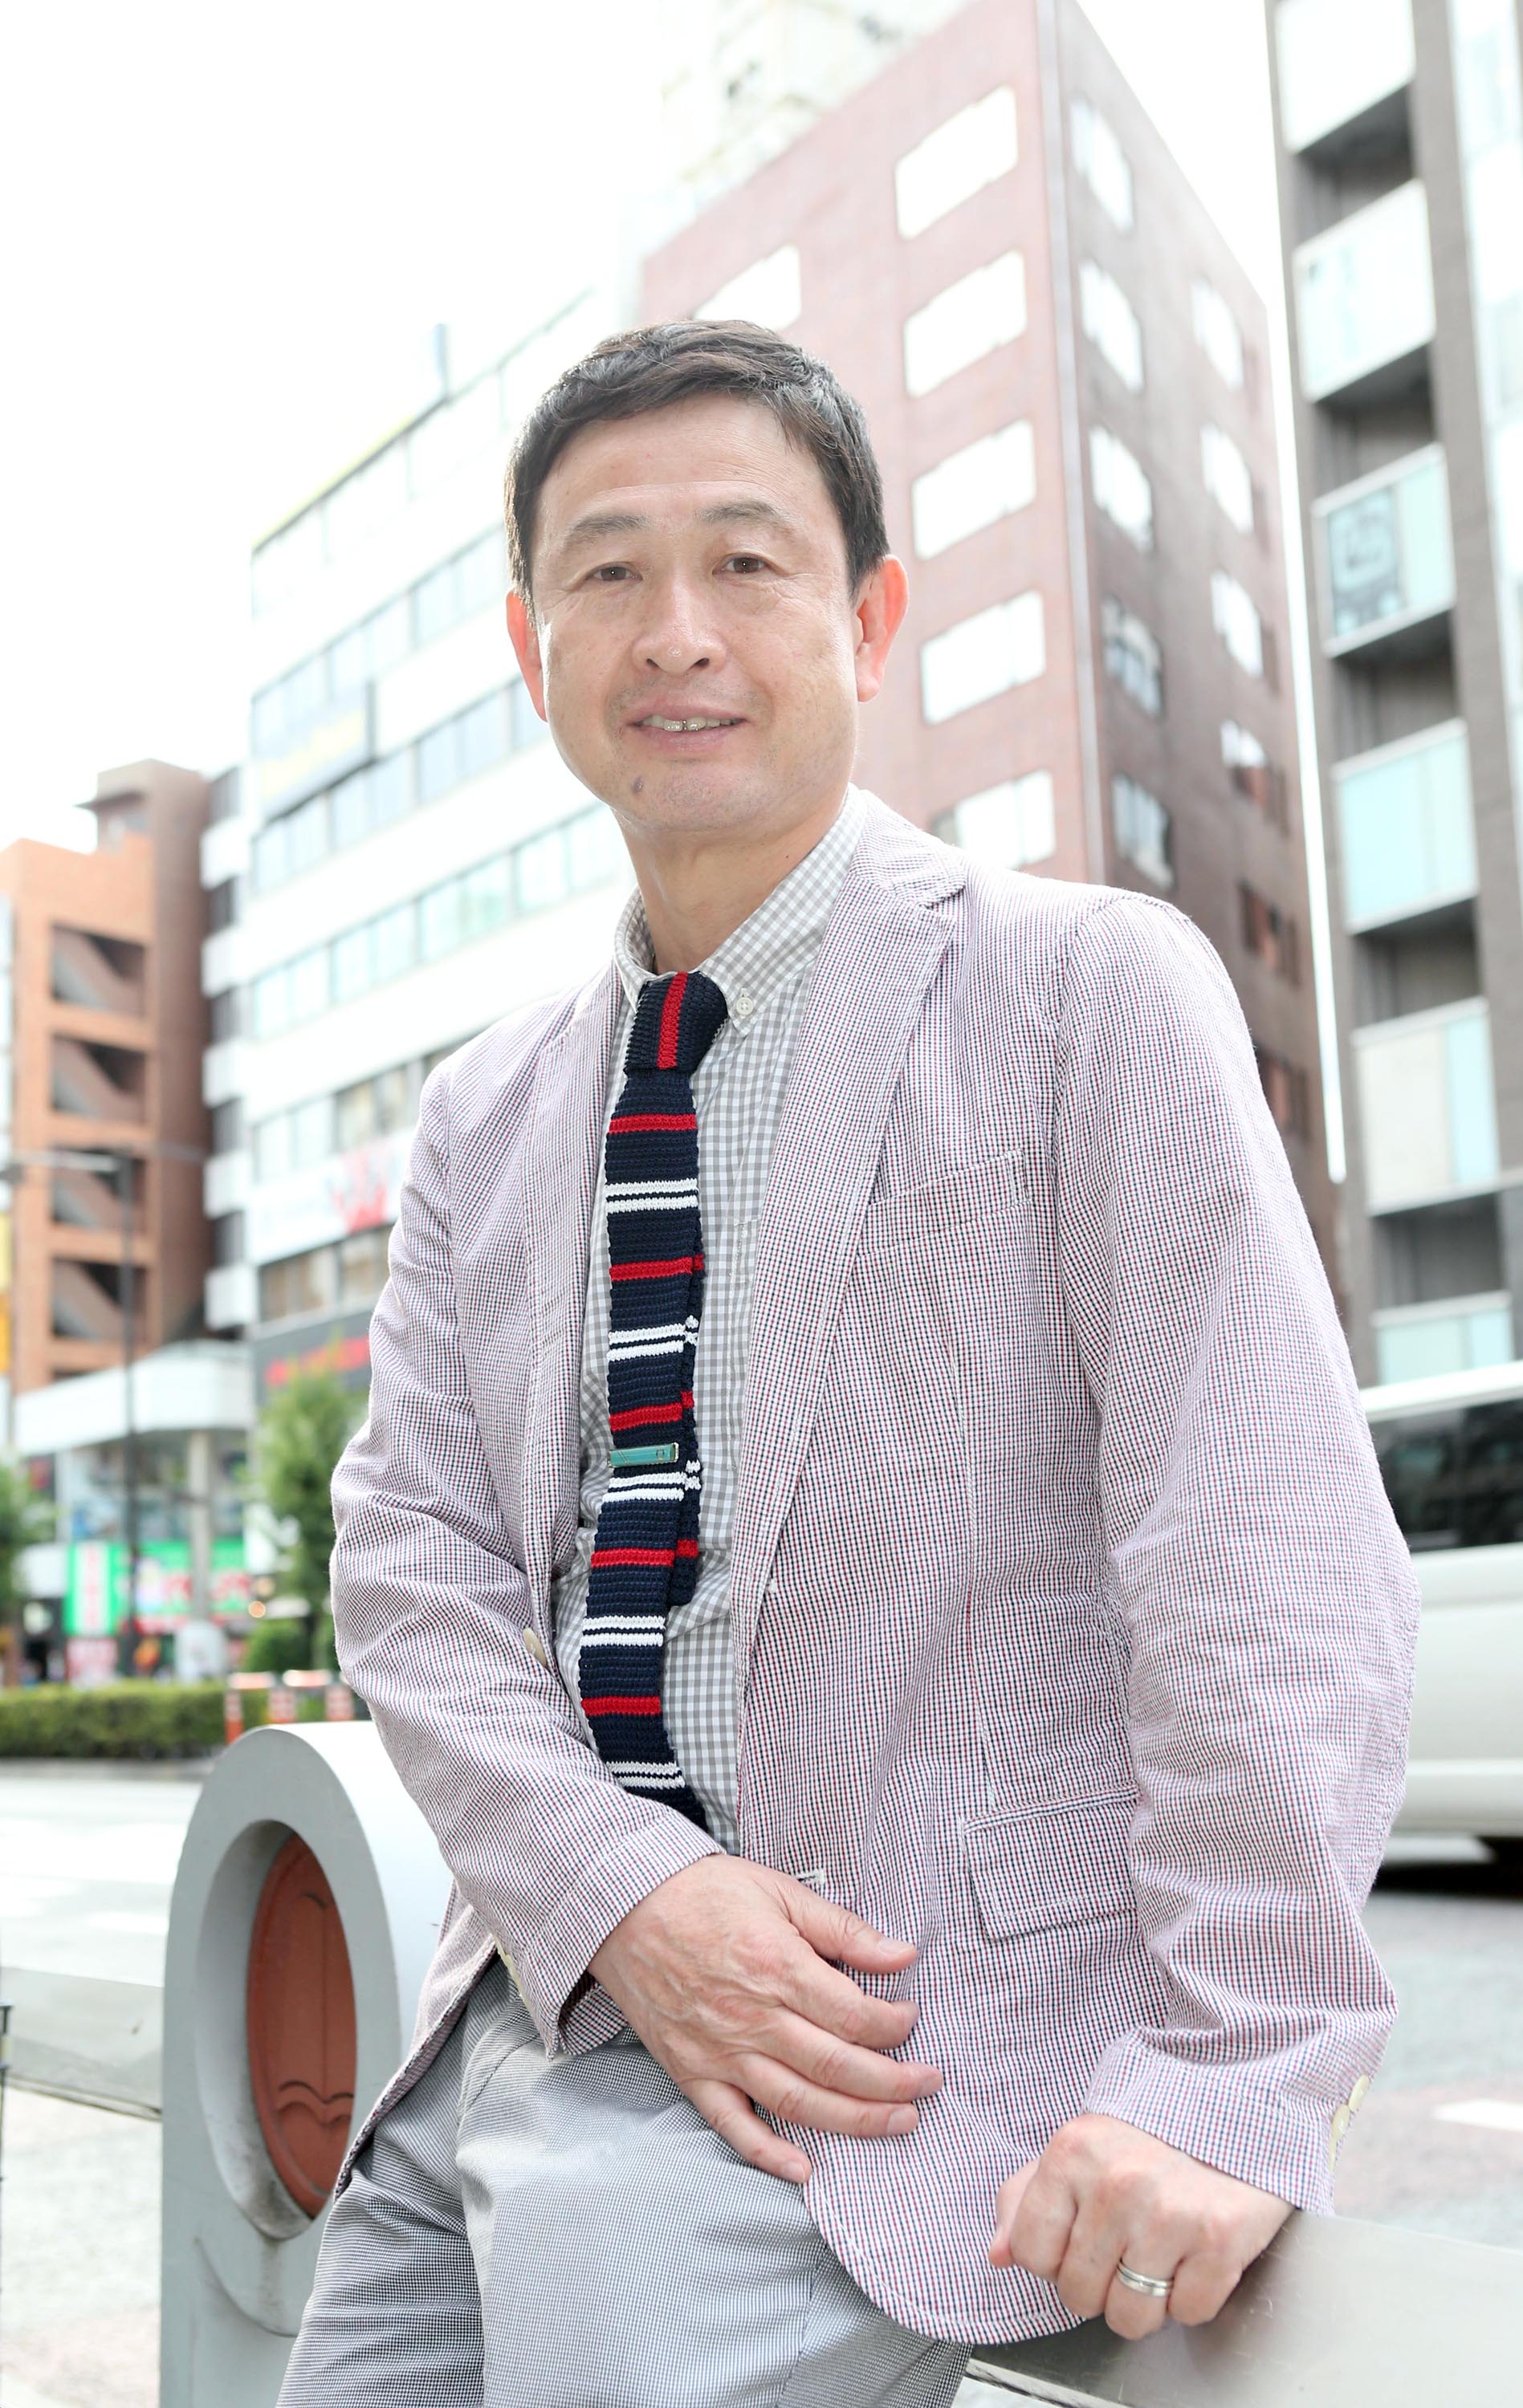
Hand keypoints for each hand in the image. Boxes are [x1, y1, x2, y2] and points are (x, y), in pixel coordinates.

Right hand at [588, 1856, 941, 2182]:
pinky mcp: (693, 2073)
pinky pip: (734, 2126)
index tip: (912, 2021)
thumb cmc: (704, 1894)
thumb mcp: (779, 1890)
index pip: (854, 2015)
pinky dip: (769, 2156)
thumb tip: (903, 1955)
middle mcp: (753, 2018)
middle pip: (838, 2067)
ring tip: (899, 2124)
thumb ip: (842, 1929)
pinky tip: (804, 2171)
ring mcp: (721, 2053)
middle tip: (928, 2085)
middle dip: (894, 2083)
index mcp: (778, 1966)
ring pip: (799, 2103)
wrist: (624, 1906)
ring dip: (855, 2122)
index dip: (894, 2025)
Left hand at [990, 2112, 1291, 2337]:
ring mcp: (1169, 2215)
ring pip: (1132, 2317)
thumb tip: (999, 2254)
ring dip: (1147, 2301)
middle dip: (1102, 2283)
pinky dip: (1193, 2296)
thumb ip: (1027, 2197)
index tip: (1081, 2240)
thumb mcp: (1079, 2145)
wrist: (1235, 2096)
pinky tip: (1197, 2254)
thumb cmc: (1153, 2127)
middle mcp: (1115, 2185)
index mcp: (1071, 2155)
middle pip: (1079, 2295)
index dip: (1056, 2258)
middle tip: (1128, 2247)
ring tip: (1161, 2256)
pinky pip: (1188, 2313)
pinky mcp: (1220, 2239)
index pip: (1032, 2254)